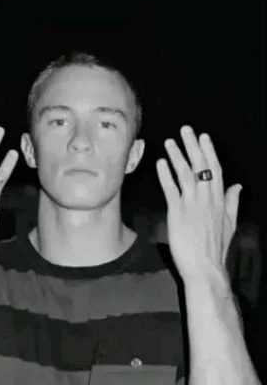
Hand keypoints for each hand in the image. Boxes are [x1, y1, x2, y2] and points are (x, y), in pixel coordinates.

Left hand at [156, 125, 241, 283]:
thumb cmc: (215, 248)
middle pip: (201, 167)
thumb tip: (237, 186)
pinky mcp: (177, 213)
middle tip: (185, 130)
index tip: (203, 137)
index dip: (209, 152)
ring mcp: (192, 205)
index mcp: (219, 201)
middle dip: (193, 147)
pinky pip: (171, 189)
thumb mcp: (229, 224)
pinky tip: (160, 163)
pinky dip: (165, 175)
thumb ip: (232, 203)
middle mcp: (207, 199)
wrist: (205, 268)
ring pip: (185, 174)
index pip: (215, 171)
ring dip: (177, 156)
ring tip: (169, 141)